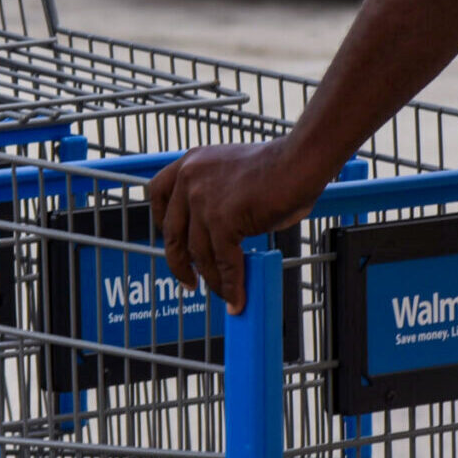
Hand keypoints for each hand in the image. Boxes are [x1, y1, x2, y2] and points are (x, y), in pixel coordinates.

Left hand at [146, 138, 330, 313]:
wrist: (299, 160)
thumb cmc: (278, 166)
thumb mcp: (233, 177)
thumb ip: (218, 203)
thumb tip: (225, 245)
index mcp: (190, 163)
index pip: (158, 193)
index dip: (161, 223)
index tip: (171, 242)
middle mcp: (189, 179)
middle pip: (172, 232)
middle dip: (180, 263)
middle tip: (189, 282)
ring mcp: (203, 200)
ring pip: (199, 253)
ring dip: (211, 280)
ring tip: (224, 294)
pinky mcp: (222, 220)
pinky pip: (223, 262)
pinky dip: (231, 284)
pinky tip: (237, 297)